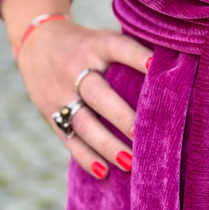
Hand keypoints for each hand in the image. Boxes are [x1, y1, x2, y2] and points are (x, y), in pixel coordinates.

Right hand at [15, 15, 151, 179]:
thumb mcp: (100, 37)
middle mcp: (74, 68)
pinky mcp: (50, 113)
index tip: (156, 65)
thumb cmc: (84, 43)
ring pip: (83, 122)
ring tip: (131, 162)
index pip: (116, 47)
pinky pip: (68, 138)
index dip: (135, 56)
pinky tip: (104, 172)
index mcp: (93, 45)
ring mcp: (60, 93)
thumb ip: (127, 53)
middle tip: (144, 134)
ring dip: (106, 144)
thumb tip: (172, 66)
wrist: (35, 42)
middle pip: (97, 93)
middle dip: (120, 115)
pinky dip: (85, 157)